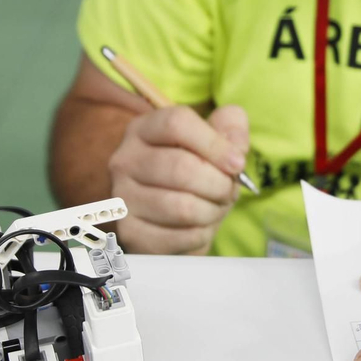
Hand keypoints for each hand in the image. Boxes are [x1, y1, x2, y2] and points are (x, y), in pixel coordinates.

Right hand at [108, 104, 248, 254]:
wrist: (174, 220)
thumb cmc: (197, 174)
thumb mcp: (216, 143)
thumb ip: (230, 128)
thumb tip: (234, 142)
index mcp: (144, 129)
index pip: (177, 123)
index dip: (214, 144)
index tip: (237, 163)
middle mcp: (126, 159)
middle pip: (180, 167)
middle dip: (218, 184)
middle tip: (229, 191)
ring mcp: (123, 197)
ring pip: (181, 206)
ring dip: (212, 211)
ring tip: (216, 208)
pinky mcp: (130, 232)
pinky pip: (179, 236)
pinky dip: (201, 234)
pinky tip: (200, 226)